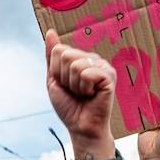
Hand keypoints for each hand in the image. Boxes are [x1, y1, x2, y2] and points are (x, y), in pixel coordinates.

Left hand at [44, 29, 115, 159]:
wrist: (81, 127)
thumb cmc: (70, 106)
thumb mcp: (54, 79)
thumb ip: (52, 56)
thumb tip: (50, 32)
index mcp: (80, 58)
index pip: (58, 51)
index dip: (56, 72)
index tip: (66, 86)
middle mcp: (92, 59)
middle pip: (65, 56)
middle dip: (65, 78)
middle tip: (76, 92)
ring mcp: (102, 66)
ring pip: (74, 64)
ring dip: (74, 85)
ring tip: (84, 94)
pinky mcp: (109, 75)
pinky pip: (86, 73)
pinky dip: (84, 88)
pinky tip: (92, 95)